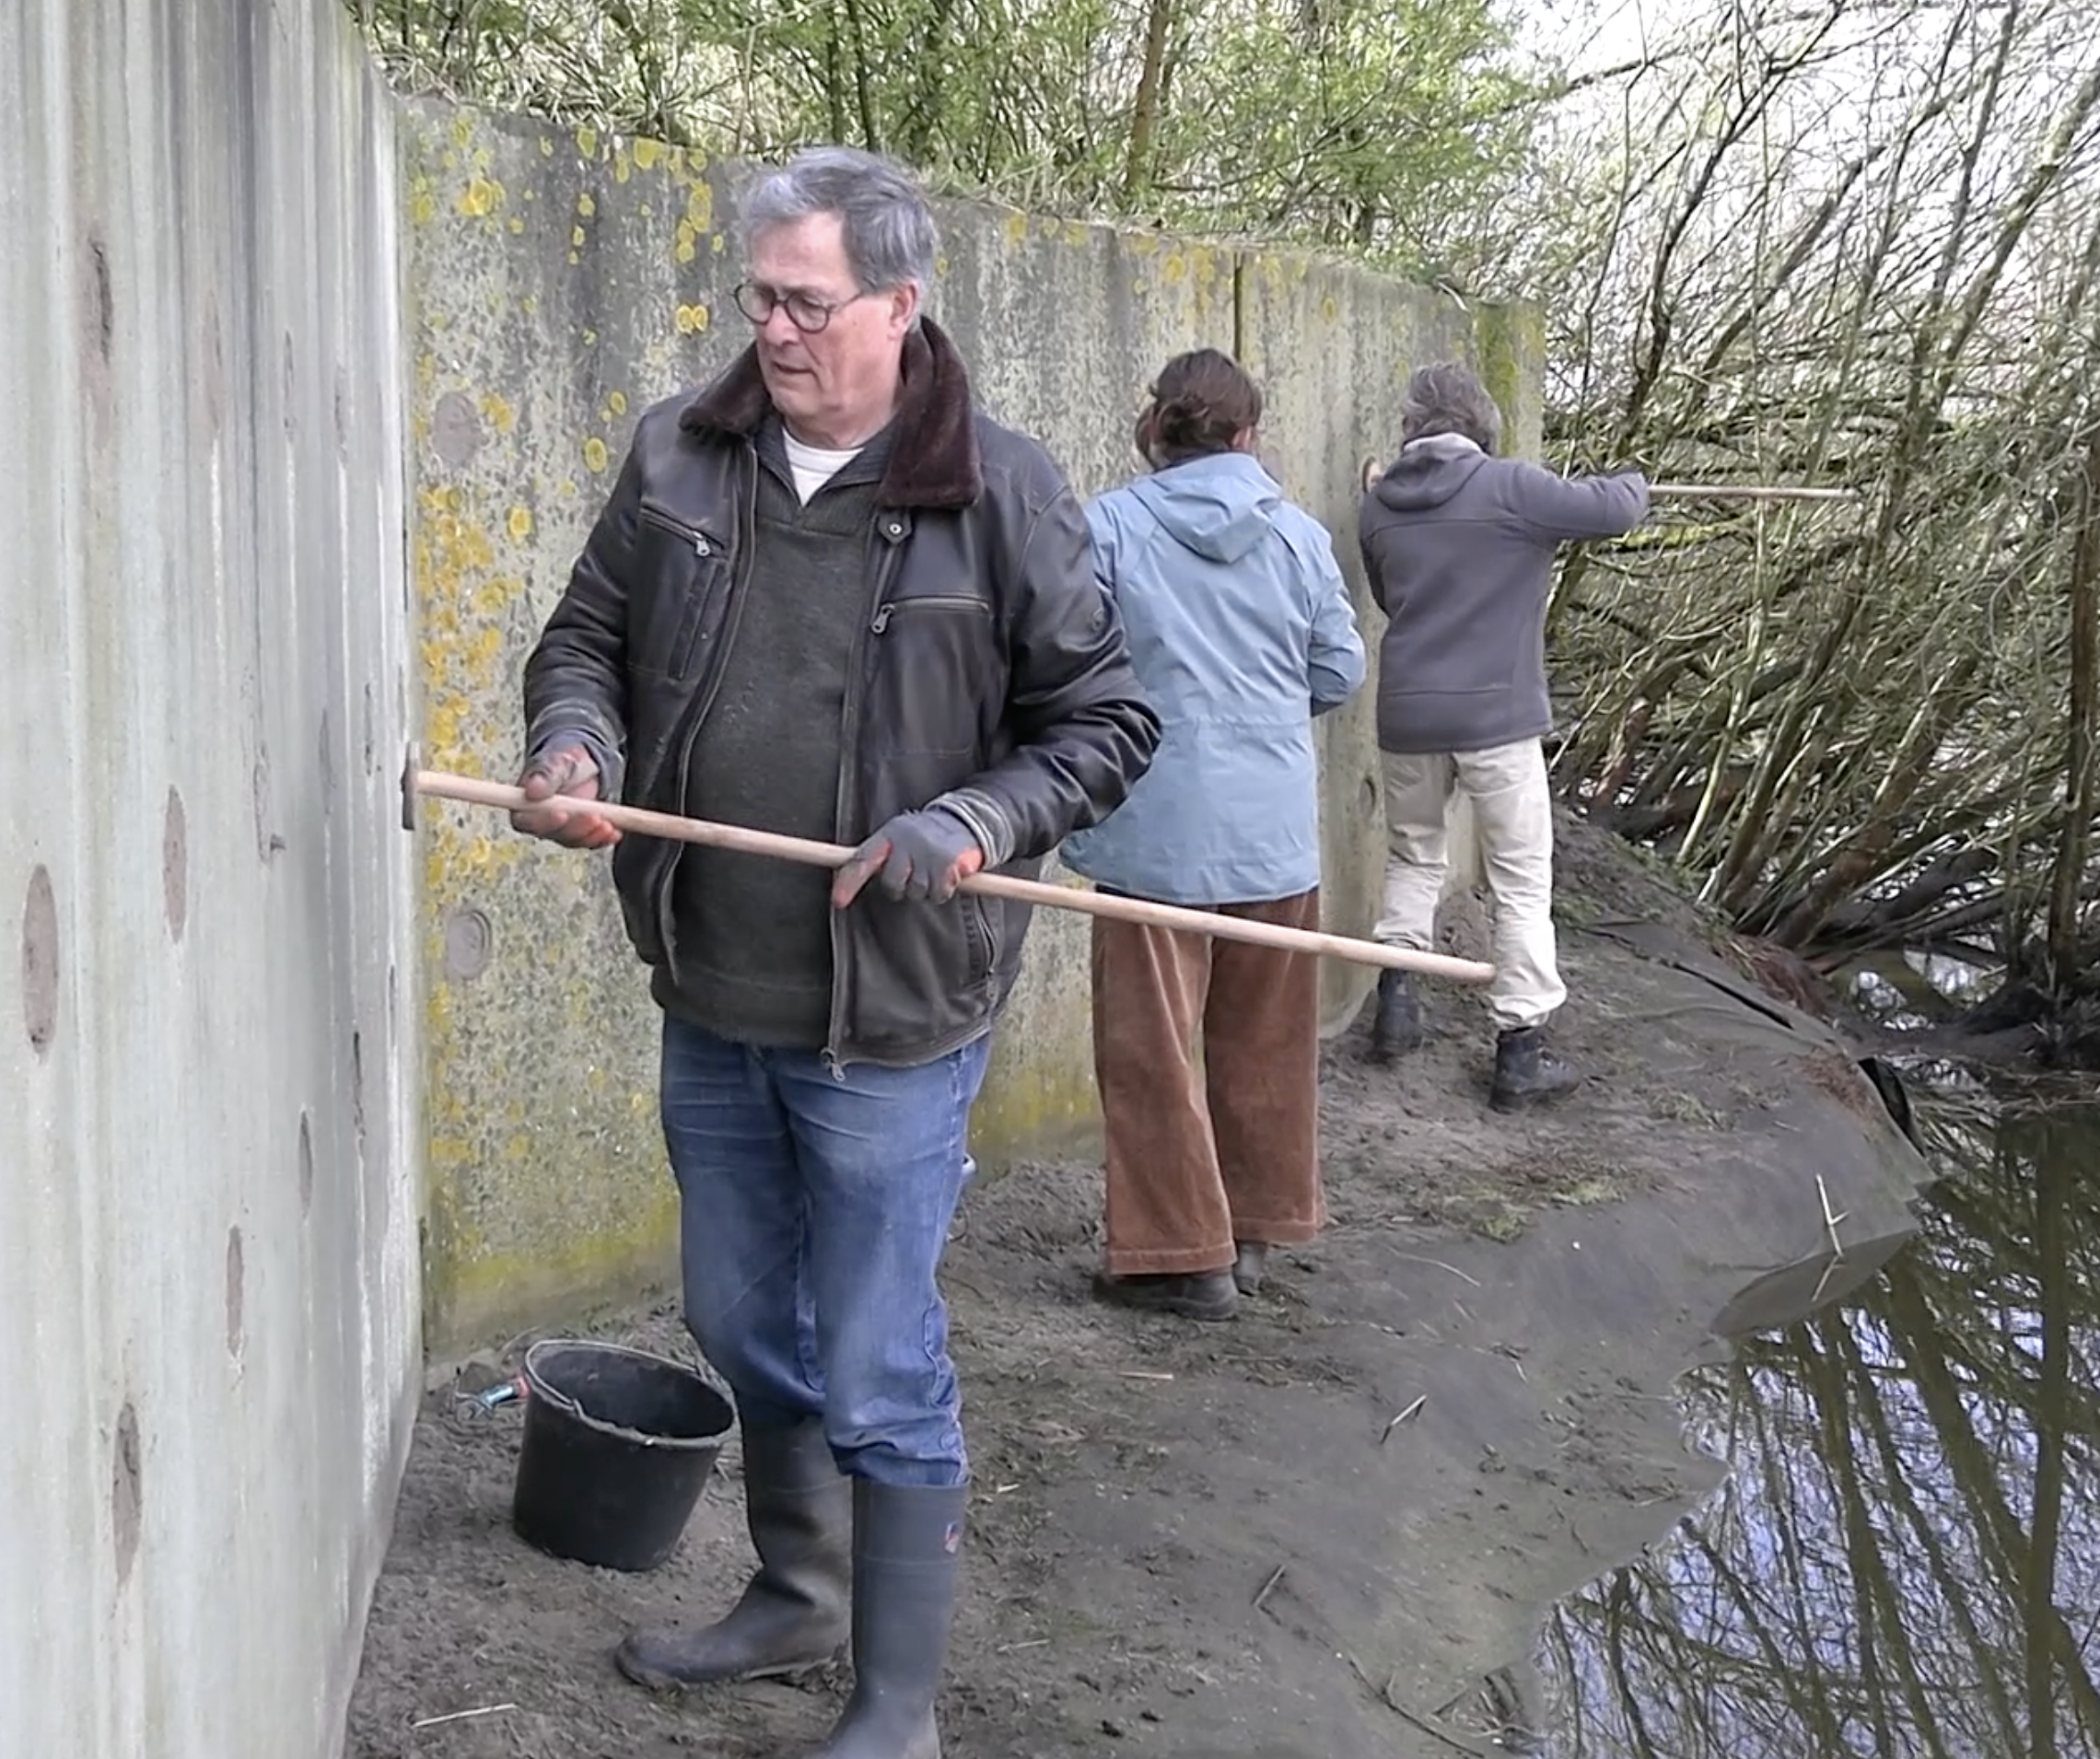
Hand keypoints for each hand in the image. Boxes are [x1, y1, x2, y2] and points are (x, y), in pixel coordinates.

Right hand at [510, 746, 620, 849]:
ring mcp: (559, 829)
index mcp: (524, 804)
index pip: (527, 821)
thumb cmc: (564, 761)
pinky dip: (602, 839)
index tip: (561, 814)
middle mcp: (539, 821)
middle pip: (553, 834)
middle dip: (575, 828)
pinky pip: (589, 841)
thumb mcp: (556, 761)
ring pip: (572, 840)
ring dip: (590, 834)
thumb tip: (532, 788)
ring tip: (607, 824)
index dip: (544, 821)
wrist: (583, 765)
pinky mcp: (578, 833)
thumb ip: (545, 774)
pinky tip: (614, 833)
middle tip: (593, 817)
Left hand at [831, 809, 984, 906]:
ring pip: (917, 892)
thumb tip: (842, 892)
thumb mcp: (894, 838)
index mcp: (888, 835)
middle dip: (901, 887)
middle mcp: (906, 842)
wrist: (962, 822)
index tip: (838, 901)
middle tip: (913, 873)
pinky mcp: (949, 865)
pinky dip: (943, 890)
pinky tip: (946, 874)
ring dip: (925, 888)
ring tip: (932, 869)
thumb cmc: (919, 837)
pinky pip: (939, 894)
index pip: (862, 860)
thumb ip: (872, 859)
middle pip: (893, 884)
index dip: (848, 882)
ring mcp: (928, 853)